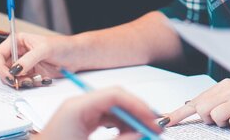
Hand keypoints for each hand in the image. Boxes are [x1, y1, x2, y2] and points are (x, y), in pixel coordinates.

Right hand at [0, 32, 78, 88]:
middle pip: (3, 69)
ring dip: (23, 82)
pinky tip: (43, 79)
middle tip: (22, 81)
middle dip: (11, 77)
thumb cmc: (63, 46)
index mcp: (18, 41)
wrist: (76, 57)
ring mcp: (24, 65)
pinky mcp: (30, 74)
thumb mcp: (45, 49)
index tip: (9, 76)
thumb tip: (14, 70)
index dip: (0, 67)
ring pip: (13, 78)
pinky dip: (31, 84)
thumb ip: (28, 59)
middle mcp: (19, 53)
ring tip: (36, 79)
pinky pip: (23, 83)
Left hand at [37, 87, 161, 139]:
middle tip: (153, 127)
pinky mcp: (79, 122)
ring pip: (112, 109)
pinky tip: (128, 133)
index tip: (151, 120)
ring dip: (129, 120)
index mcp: (76, 107)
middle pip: (116, 100)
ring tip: (143, 132)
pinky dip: (119, 125)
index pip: (115, 95)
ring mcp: (78, 113)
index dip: (137, 106)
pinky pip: (105, 118)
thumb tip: (139, 134)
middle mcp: (77, 106)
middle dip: (136, 113)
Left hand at [163, 78, 229, 130]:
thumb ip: (214, 99)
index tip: (164, 122)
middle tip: (225, 118)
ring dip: (227, 124)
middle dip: (211, 119)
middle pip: (204, 110)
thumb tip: (189, 105)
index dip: (178, 113)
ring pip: (218, 118)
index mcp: (226, 85)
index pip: (196, 101)